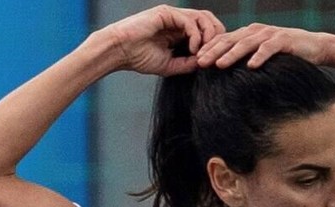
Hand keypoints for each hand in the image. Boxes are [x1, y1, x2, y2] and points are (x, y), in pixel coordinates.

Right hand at [98, 5, 224, 75]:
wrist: (119, 51)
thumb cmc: (138, 57)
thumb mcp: (168, 65)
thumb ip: (186, 64)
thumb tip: (204, 63)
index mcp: (178, 31)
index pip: (204, 29)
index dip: (213, 42)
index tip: (212, 59)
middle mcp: (178, 20)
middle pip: (208, 19)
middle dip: (216, 35)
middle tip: (215, 52)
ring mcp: (173, 15)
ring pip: (202, 17)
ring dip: (208, 35)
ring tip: (205, 51)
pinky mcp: (167, 13)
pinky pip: (189, 21)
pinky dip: (195, 35)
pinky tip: (193, 49)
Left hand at [195, 22, 331, 68]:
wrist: (314, 47)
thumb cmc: (284, 55)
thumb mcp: (260, 55)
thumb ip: (243, 58)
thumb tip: (221, 71)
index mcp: (248, 34)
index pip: (224, 39)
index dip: (209, 48)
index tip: (194, 60)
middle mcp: (257, 31)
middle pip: (231, 40)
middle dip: (214, 51)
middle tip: (199, 63)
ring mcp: (270, 34)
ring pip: (246, 43)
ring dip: (232, 54)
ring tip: (219, 65)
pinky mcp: (285, 40)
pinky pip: (269, 48)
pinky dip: (260, 56)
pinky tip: (251, 66)